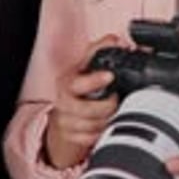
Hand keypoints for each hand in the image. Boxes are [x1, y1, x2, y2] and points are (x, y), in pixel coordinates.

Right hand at [45, 36, 119, 168]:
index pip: (78, 83)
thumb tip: (116, 39)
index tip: (109, 76)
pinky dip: (101, 132)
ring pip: (92, 126)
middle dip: (106, 106)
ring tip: (112, 112)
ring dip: (107, 120)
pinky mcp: (71, 138)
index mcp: (67, 83)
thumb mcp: (85, 66)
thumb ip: (100, 49)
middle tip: (116, 100)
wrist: (62, 115)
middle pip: (86, 110)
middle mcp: (63, 103)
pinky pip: (91, 139)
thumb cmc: (77, 88)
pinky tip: (104, 124)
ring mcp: (66, 122)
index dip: (94, 80)